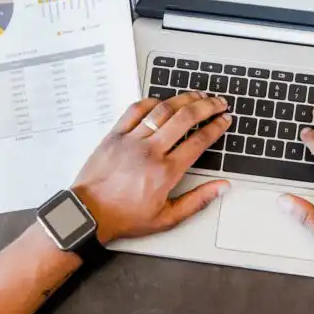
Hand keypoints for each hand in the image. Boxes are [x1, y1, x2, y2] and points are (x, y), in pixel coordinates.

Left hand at [72, 92, 231, 243]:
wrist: (89, 214)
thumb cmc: (125, 217)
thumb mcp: (167, 218)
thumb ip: (198, 201)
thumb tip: (221, 187)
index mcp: (166, 171)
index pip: (200, 140)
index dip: (216, 127)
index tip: (224, 120)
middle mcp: (151, 151)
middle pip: (185, 118)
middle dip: (207, 106)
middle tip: (217, 102)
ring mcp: (132, 140)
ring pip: (163, 109)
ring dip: (184, 99)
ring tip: (197, 96)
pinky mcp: (115, 135)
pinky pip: (136, 109)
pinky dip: (152, 102)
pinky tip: (162, 101)